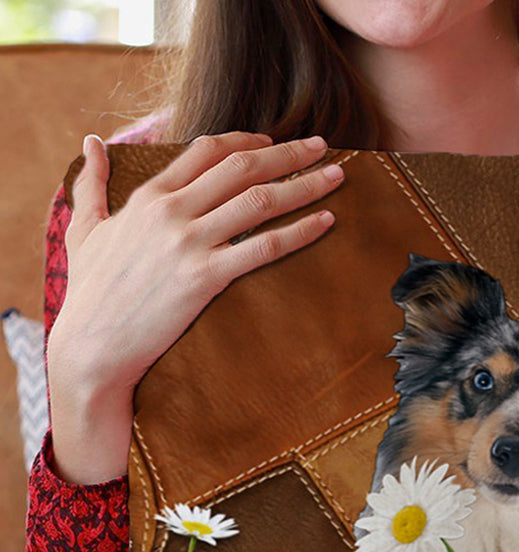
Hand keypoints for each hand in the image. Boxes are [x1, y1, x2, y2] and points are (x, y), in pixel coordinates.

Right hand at [50, 129, 344, 395]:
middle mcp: (172, 211)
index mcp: (149, 196)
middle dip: (289, 153)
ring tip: (336, 176)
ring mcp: (190, 243)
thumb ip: (91, 184)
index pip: (207, 150)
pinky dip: (300, 231)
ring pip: (260, 200)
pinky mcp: (206, 277)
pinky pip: (265, 246)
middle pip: (242, 167)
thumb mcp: (83, 229)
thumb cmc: (91, 291)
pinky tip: (326, 222)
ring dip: (304, 184)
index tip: (273, 142)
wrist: (93, 344)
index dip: (247, 141)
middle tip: (323, 146)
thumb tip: (91, 142)